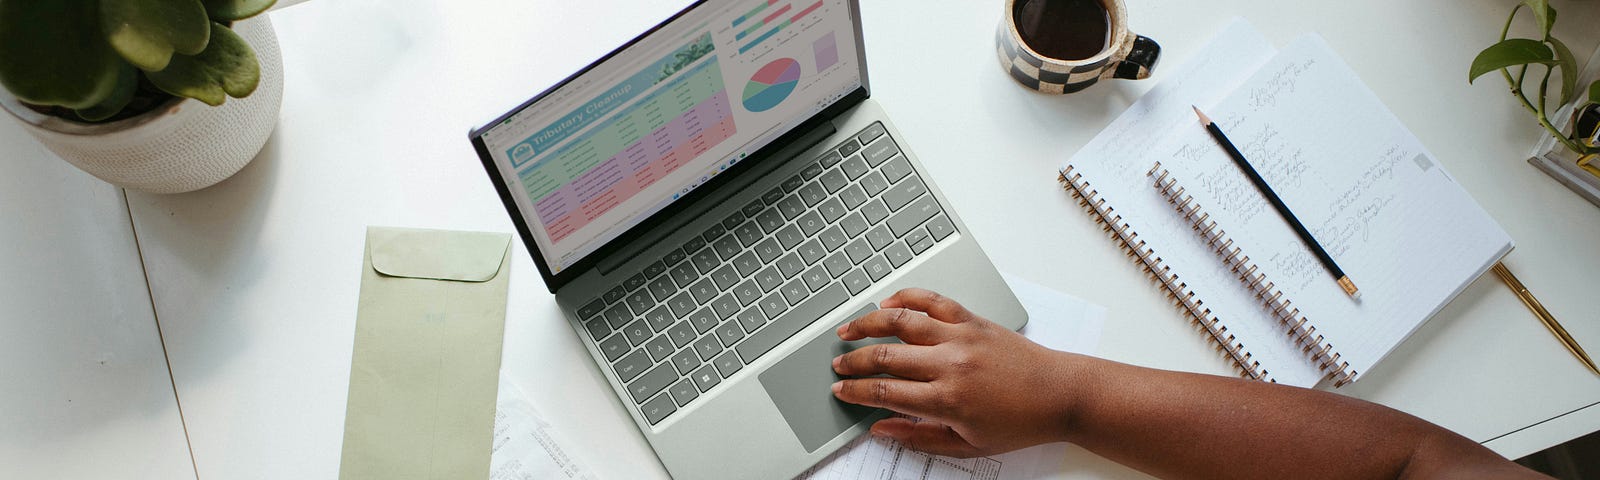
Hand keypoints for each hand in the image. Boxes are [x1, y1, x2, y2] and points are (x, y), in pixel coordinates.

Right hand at [831, 288, 1078, 457]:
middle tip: (838, 365)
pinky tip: (888, 303)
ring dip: (868, 324)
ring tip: (848, 329)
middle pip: (885, 356)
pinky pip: (932, 301)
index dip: (855, 391)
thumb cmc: (1019, 422)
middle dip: (853, 361)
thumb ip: (919, 437)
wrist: (1059, 394)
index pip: (884, 392)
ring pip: (901, 322)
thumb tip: (881, 429)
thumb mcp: (968, 445)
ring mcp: (961, 337)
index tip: (840, 390)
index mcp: (947, 400)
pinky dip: (907, 297)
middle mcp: (950, 364)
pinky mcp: (973, 320)